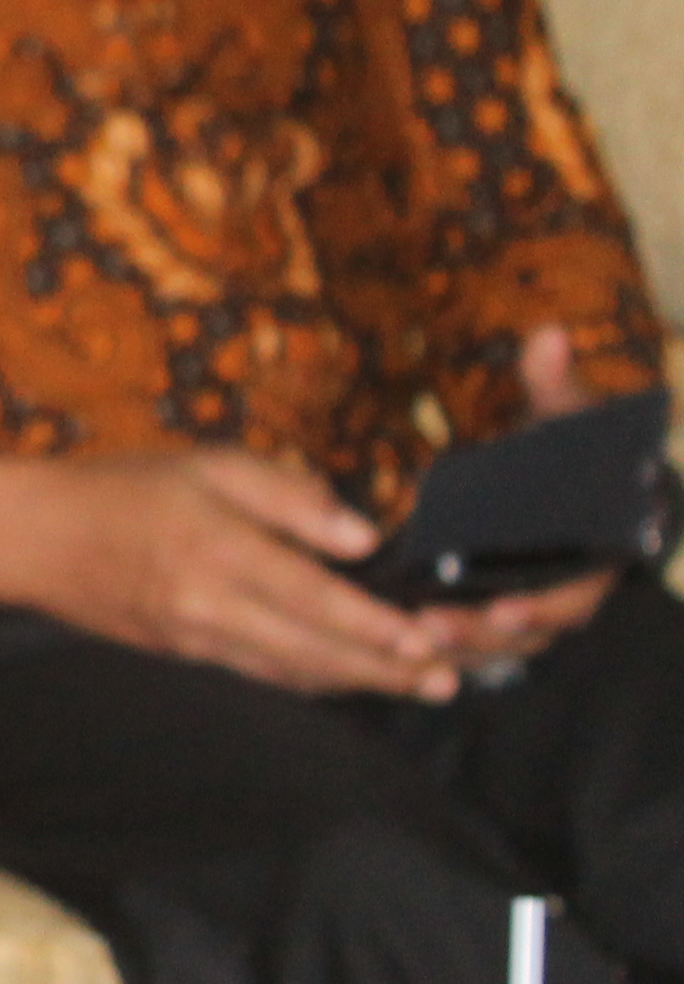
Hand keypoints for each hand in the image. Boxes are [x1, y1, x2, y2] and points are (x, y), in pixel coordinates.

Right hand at [0, 445, 460, 700]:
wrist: (30, 537)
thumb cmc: (120, 486)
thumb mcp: (205, 463)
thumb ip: (285, 494)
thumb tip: (358, 534)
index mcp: (217, 550)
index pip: (313, 597)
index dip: (374, 624)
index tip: (428, 636)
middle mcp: (210, 607)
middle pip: (314, 650)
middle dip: (386, 668)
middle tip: (449, 679)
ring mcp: (196, 640)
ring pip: (293, 671)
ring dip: (360, 683)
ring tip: (420, 687)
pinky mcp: (184, 654)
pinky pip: (262, 674)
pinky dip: (313, 680)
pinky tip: (346, 677)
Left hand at [422, 326, 621, 673]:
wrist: (579, 481)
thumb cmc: (575, 450)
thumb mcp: (570, 416)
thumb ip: (558, 385)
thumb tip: (548, 336)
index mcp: (595, 554)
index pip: (576, 595)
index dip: (543, 606)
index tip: (503, 607)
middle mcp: (564, 590)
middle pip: (527, 634)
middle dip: (479, 634)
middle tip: (427, 626)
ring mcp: (529, 607)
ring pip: (494, 646)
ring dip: (452, 645)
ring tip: (401, 632)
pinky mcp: (491, 612)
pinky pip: (469, 643)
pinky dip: (437, 645)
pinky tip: (388, 640)